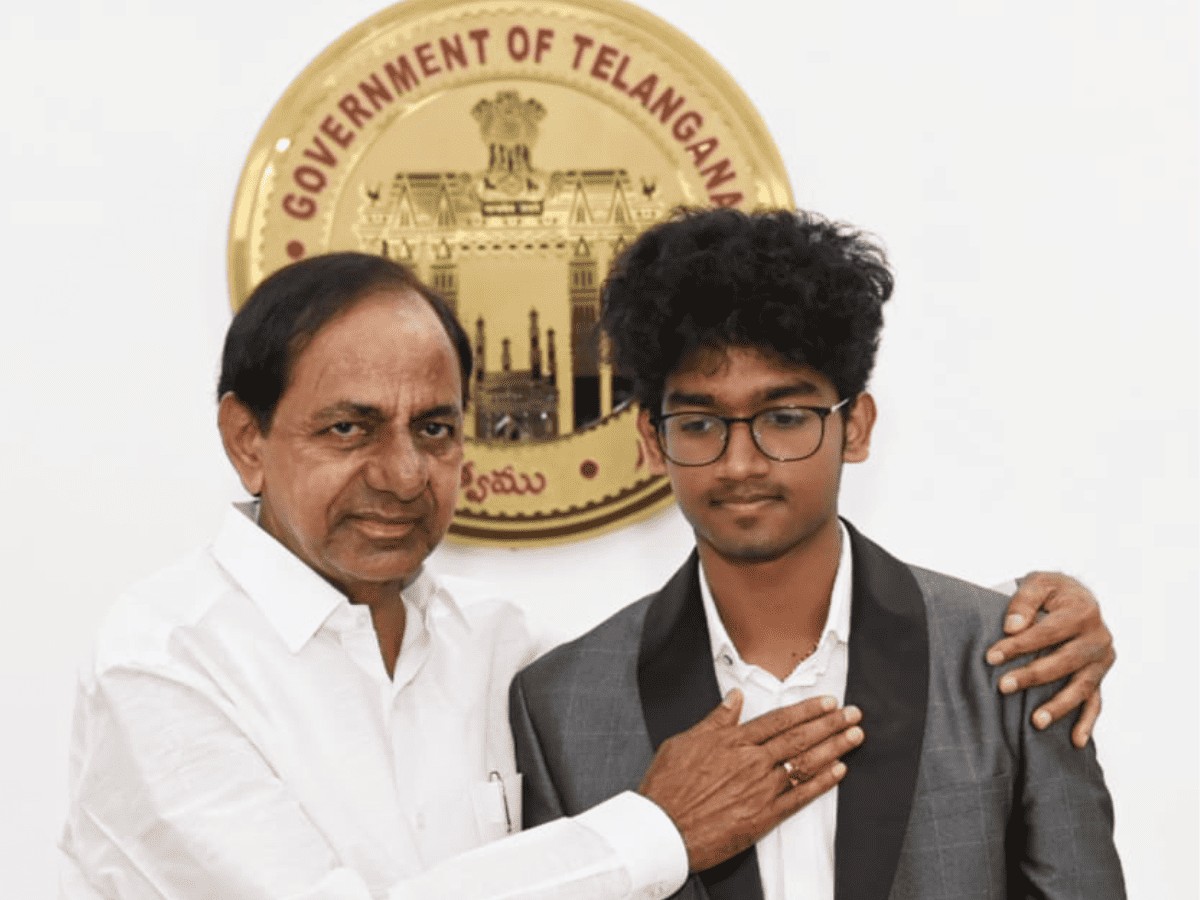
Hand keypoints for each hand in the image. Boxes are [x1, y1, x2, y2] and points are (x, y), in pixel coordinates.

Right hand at [638, 690, 862, 870]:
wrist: (662, 831)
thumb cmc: (667, 787)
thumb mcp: (684, 742)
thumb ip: (715, 720)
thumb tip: (734, 698)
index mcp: (733, 741)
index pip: (779, 720)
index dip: (807, 709)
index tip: (828, 702)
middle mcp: (751, 761)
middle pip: (799, 737)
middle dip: (830, 723)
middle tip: (854, 714)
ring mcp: (760, 789)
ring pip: (805, 763)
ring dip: (834, 748)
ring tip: (855, 736)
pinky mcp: (764, 816)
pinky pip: (800, 797)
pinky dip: (822, 783)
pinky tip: (839, 771)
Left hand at [985, 571, 1114, 747]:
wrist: (1076, 597)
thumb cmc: (1051, 592)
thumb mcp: (1038, 583)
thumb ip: (1024, 601)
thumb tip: (1012, 626)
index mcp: (1083, 612)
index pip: (1048, 632)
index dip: (1019, 645)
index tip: (991, 656)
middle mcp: (1099, 638)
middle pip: (1064, 661)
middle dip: (1033, 675)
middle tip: (1003, 686)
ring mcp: (1102, 660)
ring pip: (1082, 686)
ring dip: (1060, 705)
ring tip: (1036, 721)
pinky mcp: (1100, 676)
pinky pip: (1096, 702)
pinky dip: (1087, 722)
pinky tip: (1076, 742)